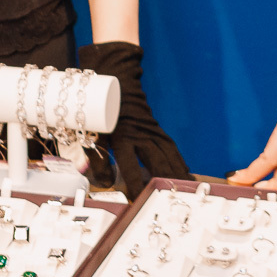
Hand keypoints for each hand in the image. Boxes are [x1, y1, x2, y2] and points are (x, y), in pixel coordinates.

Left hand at [80, 41, 188, 197]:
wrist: (115, 78)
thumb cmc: (99, 108)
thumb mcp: (90, 132)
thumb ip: (95, 160)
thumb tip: (103, 183)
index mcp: (121, 136)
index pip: (130, 165)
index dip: (134, 183)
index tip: (137, 197)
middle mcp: (139, 134)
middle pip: (156, 161)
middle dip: (164, 180)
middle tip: (170, 198)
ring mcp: (150, 131)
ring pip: (167, 154)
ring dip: (176, 172)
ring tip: (185, 189)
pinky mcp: (155, 128)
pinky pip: (170, 146)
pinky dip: (179, 159)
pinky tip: (186, 171)